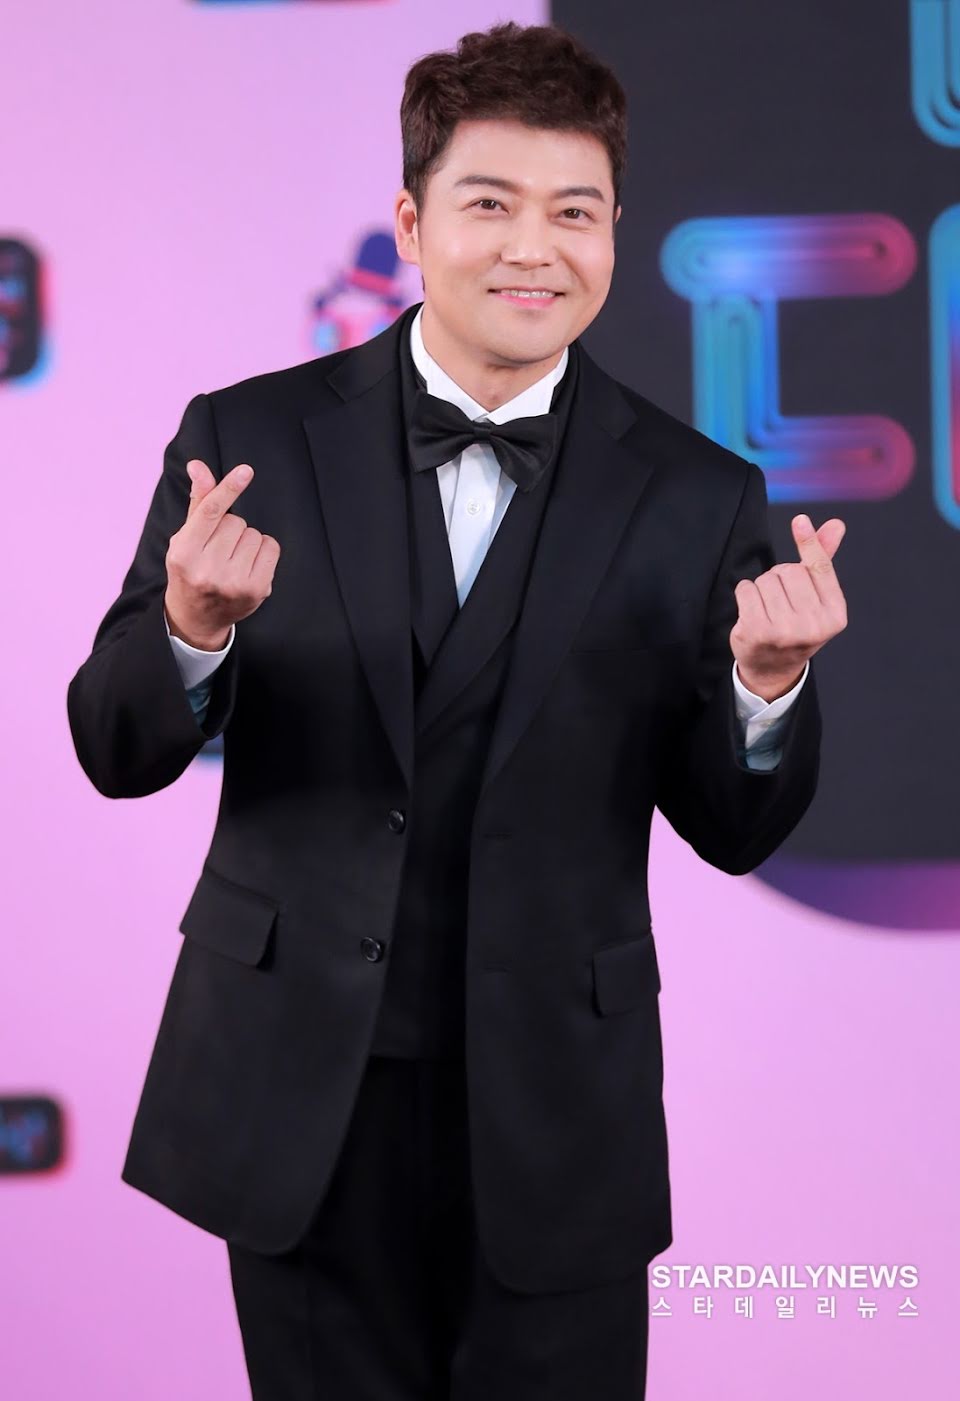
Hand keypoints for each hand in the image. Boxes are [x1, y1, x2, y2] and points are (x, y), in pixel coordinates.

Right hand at [164, 459, 280, 649]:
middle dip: (230, 529)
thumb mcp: (186, 537)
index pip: (210, 513)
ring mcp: (234, 583)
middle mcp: (207, 570)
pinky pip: (271, 547)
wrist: (198, 617)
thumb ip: (198, 501)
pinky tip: (248, 565)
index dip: (228, 489)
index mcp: (184, 554)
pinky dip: (263, 550)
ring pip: (254, 534)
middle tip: (218, 549)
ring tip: (231, 559)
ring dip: (246, 540)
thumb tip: (199, 466)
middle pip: (236, 522)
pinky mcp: (257, 590)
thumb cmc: (191, 568)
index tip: (246, 471)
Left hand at [731, 513, 847, 701]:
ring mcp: (785, 631)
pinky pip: (746, 589)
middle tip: (782, 601)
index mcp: (834, 614)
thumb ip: (822, 561)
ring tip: (768, 608)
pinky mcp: (758, 632)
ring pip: (766, 580)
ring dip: (761, 587)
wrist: (773, 669)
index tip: (799, 521)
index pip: (819, 569)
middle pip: (789, 571)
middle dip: (780, 577)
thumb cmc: (796, 626)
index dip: (809, 543)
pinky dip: (745, 594)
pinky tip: (751, 612)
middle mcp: (814, 625)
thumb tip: (836, 525)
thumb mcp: (816, 598)